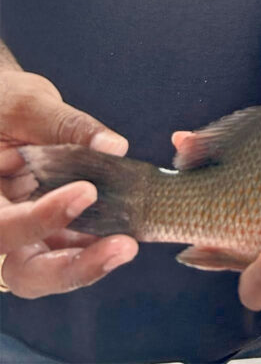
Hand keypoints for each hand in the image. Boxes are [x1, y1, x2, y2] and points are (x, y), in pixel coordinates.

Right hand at [0, 70, 136, 296]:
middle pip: (26, 272)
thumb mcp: (26, 104)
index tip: (86, 192)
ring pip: (54, 268)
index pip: (2, 228)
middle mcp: (1, 226)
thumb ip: (66, 125)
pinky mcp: (54, 228)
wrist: (2, 112)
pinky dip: (103, 239)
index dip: (41, 219)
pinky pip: (77, 245)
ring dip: (95, 259)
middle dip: (74, 267)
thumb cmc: (3, 104)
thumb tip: (113, 146)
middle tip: (122, 246)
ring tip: (131, 242)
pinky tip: (132, 225)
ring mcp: (28, 233)